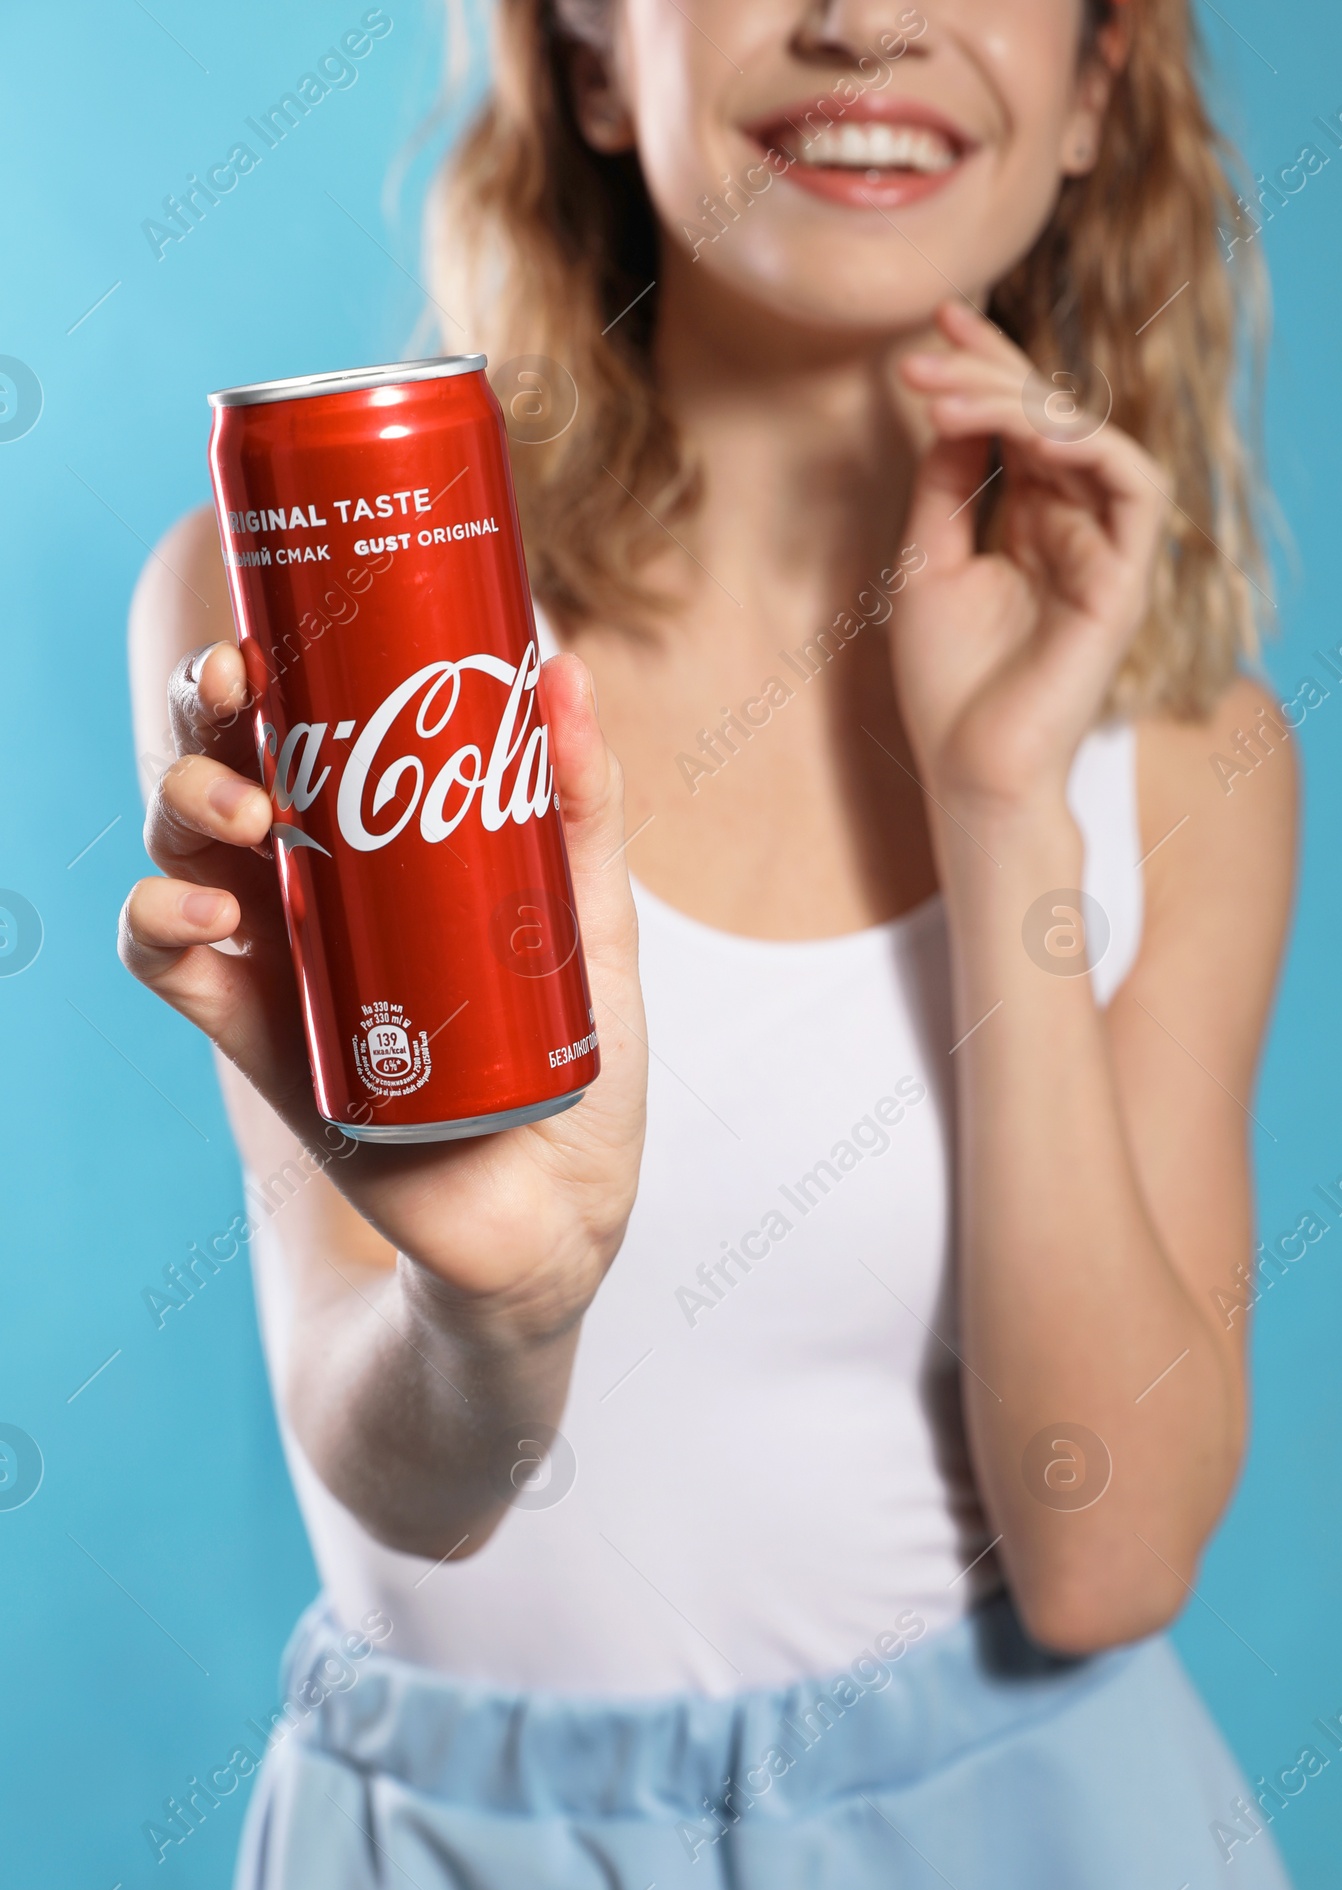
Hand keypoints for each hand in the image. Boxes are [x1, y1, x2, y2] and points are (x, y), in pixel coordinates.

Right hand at [119, 641, 647, 1336]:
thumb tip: (561, 667)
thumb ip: (578, 807)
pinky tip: (205, 910)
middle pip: (221, 764)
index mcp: (380, 838)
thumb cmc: (569, 1061)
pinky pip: (165, 960)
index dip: (262, 667)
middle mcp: (312, 884)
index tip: (273, 632)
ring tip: (247, 815)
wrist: (553, 1214)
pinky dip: (159, 919)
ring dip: (184, 803)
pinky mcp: (253, 1037)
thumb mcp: (591, 923)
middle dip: (206, 713)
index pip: (296, 726)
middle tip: (243, 696)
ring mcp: (275, 957)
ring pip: (178, 846)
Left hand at [893, 300, 1170, 815]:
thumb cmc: (948, 685)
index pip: (1019, 424)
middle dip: (992, 371)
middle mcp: (1076, 527)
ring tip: (950, 396)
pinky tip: (1030, 430)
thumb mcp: (928, 561)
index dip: (987, 366)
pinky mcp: (1128, 580)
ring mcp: (1106, 551)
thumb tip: (953, 401)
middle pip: (1052, 417)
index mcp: (1032, 522)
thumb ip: (946, 482)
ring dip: (1022, 403)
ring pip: (1088, 438)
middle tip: (926, 352)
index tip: (936, 320)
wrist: (971, 773)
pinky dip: (1089, 445)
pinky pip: (1134, 485)